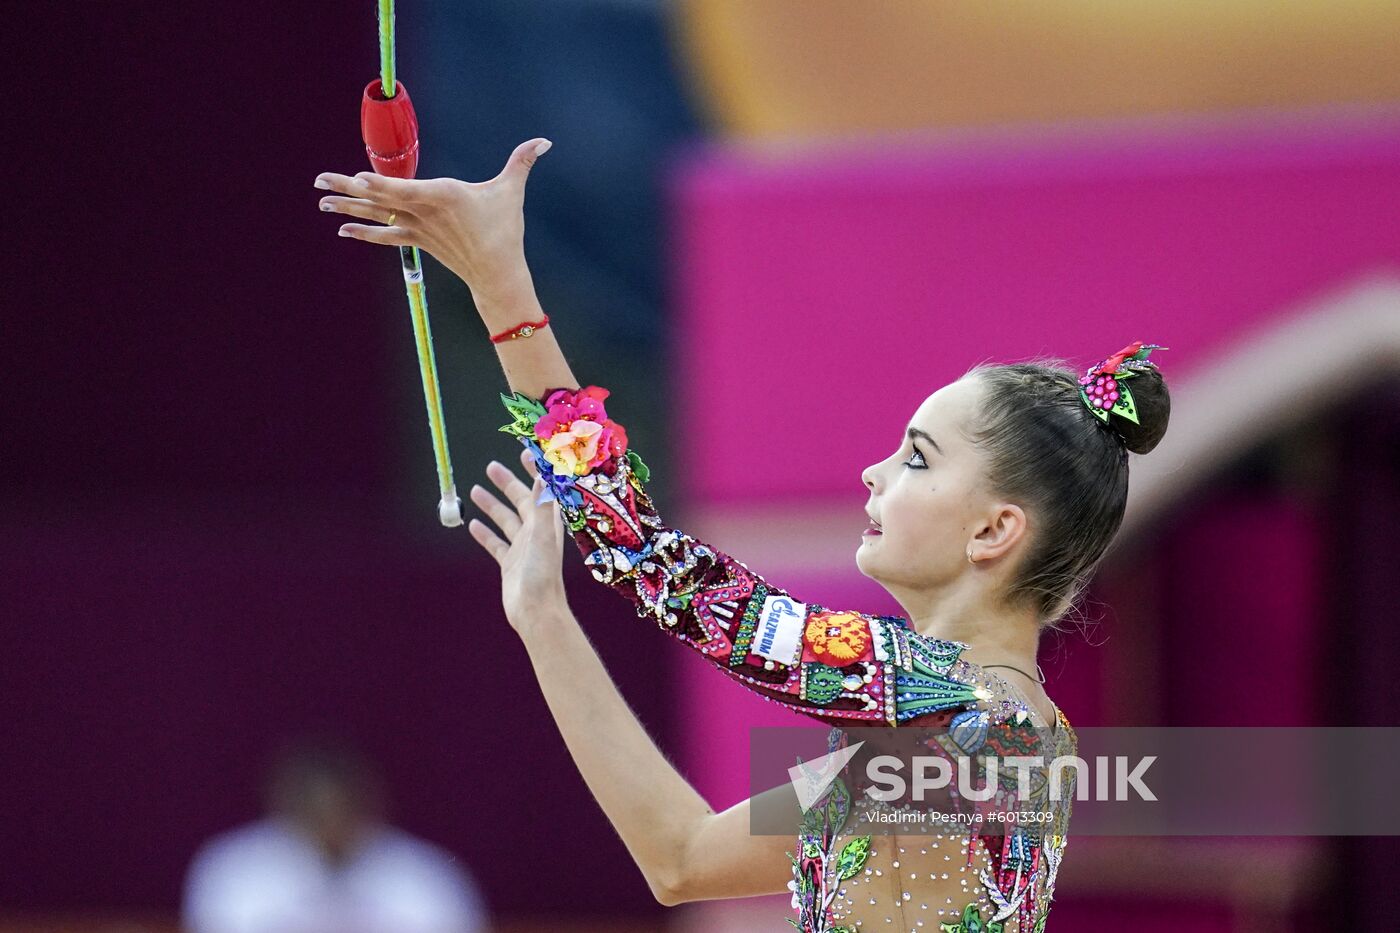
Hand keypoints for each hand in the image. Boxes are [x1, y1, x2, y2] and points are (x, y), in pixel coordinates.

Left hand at [313, 137, 551, 296]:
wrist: (497, 273)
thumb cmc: (504, 230)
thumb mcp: (511, 191)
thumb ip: (522, 162)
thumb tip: (544, 140)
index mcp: (442, 195)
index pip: (404, 188)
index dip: (378, 184)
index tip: (355, 179)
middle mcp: (424, 212)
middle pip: (380, 198)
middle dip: (347, 188)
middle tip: (319, 181)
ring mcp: (418, 228)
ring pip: (377, 216)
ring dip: (347, 209)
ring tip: (321, 202)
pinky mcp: (419, 240)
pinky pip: (386, 236)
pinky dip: (364, 233)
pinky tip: (342, 230)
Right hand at [467, 446, 568, 633]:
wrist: (536, 612)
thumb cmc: (543, 575)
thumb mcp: (542, 536)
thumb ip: (542, 505)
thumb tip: (545, 475)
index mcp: (547, 524)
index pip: (542, 490)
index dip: (535, 471)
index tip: (524, 453)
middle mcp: (536, 533)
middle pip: (520, 502)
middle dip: (507, 484)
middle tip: (491, 467)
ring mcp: (522, 549)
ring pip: (505, 520)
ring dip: (492, 505)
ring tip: (474, 490)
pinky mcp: (509, 564)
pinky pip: (495, 544)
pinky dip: (485, 533)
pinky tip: (472, 524)